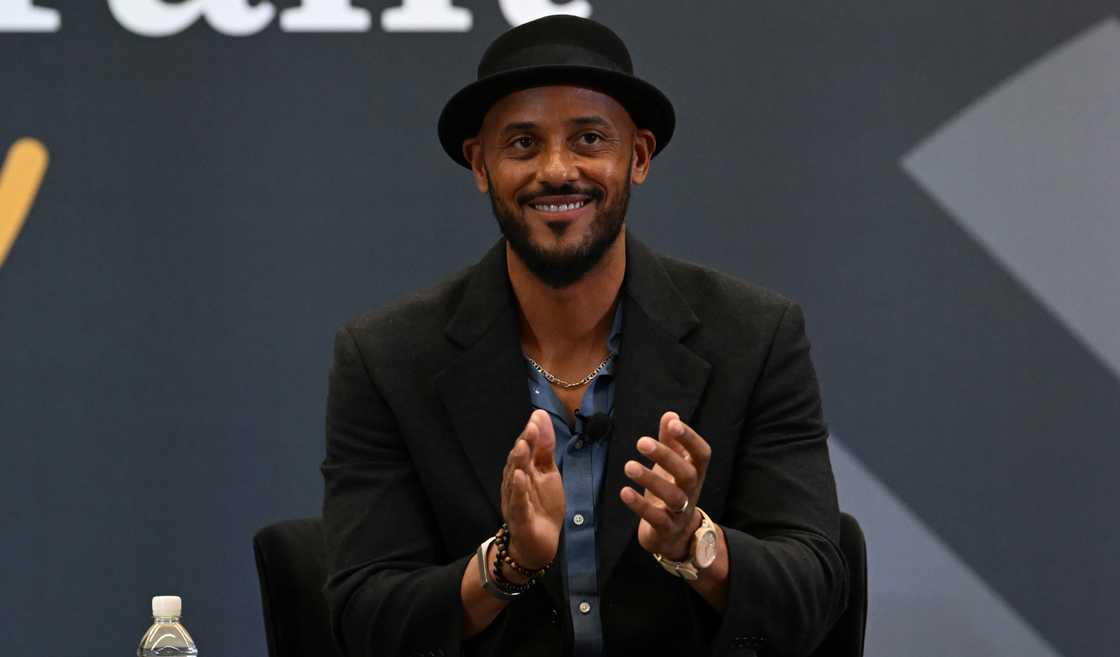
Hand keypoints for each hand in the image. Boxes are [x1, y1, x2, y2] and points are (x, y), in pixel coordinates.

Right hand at [500, 409, 564, 572]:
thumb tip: (539, 414)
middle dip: (524, 444)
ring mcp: (515, 500)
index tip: (537, 417)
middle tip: (530, 429)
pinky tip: (520, 478)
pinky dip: (519, 491)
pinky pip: (518, 503)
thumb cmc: (542, 505)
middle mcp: (514, 483)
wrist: (540, 542)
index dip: (530, 434)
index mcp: (523, 470)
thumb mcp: (548, 472)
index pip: (525, 449)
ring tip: (524, 446)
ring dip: (518, 462)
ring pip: (514, 480)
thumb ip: (545, 447)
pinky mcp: (519, 518)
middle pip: (517, 461)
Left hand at [620, 411, 711, 560]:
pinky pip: (656, 518)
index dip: (690, 438)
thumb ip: (671, 441)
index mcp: (695, 472)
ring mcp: (680, 512)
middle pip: (687, 474)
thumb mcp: (671, 466)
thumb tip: (670, 414)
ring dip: (650, 480)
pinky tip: (624, 492)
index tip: (673, 424)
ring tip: (628, 466)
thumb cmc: (672, 492)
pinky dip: (640, 505)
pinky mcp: (665, 529)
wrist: (675, 537)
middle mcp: (691, 491)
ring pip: (672, 496)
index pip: (701, 454)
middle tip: (640, 442)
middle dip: (666, 457)